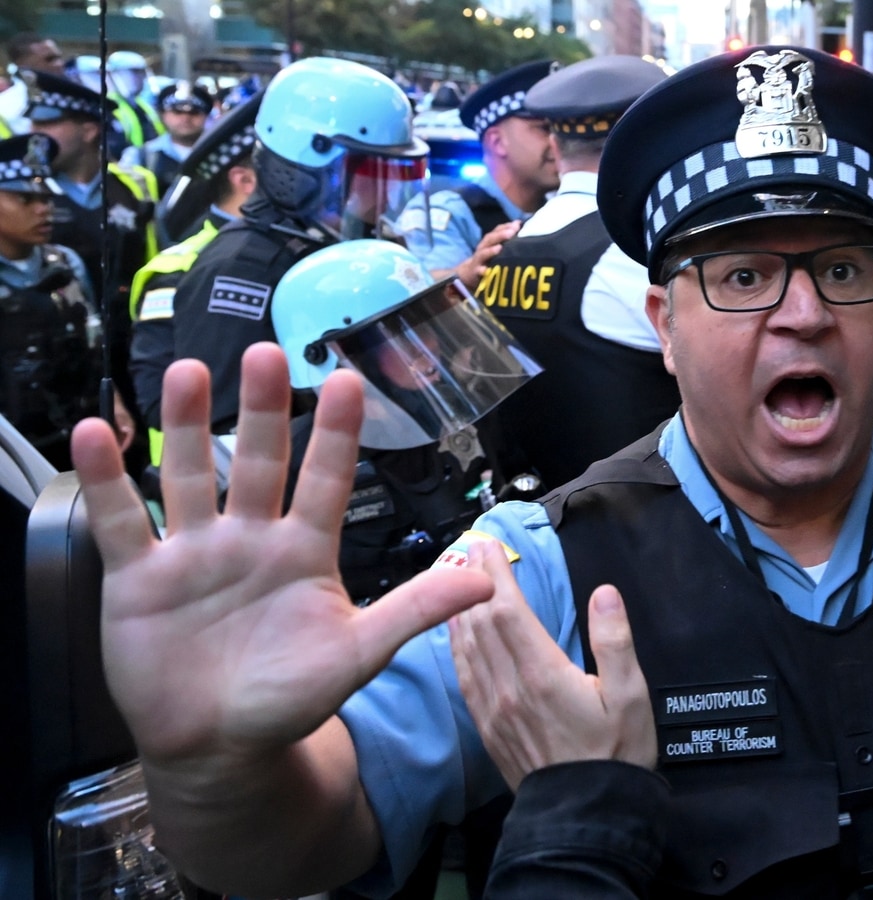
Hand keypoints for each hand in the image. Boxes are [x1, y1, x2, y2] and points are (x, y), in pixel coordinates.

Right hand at [71, 344, 493, 766]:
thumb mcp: (359, 653)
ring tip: (185, 371)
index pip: (326, 479)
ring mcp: (194, 552)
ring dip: (184, 425)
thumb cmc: (292, 698)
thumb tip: (485, 581)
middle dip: (261, 409)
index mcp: (305, 550)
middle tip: (265, 352)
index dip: (335, 433)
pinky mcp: (141, 576)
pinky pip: (123, 520)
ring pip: (189, 475)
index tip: (347, 381)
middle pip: (257, 462)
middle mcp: (251, 538)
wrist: (221, 747)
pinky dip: (107, 480)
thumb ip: (415, 610)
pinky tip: (94, 433)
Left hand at [450, 544, 656, 787]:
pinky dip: (456, 646)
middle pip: (479, 622)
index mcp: (543, 674)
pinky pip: (463, 677)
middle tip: (472, 549)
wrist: (586, 815)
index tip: (489, 545)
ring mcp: (493, 709)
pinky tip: (456, 633)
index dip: (493, 574)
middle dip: (472, 581)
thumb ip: (615, 641)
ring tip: (457, 578)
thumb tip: (604, 594)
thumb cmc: (616, 755)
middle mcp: (509, 687)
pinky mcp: (488, 726)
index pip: (506, 610)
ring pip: (465, 647)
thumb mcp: (631, 695)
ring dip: (458, 608)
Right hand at [451, 221, 523, 290]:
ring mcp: (479, 260)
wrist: (469, 272)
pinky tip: (486, 270)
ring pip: (483, 254)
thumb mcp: (495, 246)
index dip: (506, 226)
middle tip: (511, 232)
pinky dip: (482, 270)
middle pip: (490, 239)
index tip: (517, 224)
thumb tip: (518, 223)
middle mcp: (483, 248)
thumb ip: (506, 235)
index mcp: (489, 241)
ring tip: (499, 248)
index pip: (497, 230)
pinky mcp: (476, 271)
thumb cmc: (488, 258)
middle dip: (500, 235)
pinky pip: (478, 271)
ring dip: (491, 251)